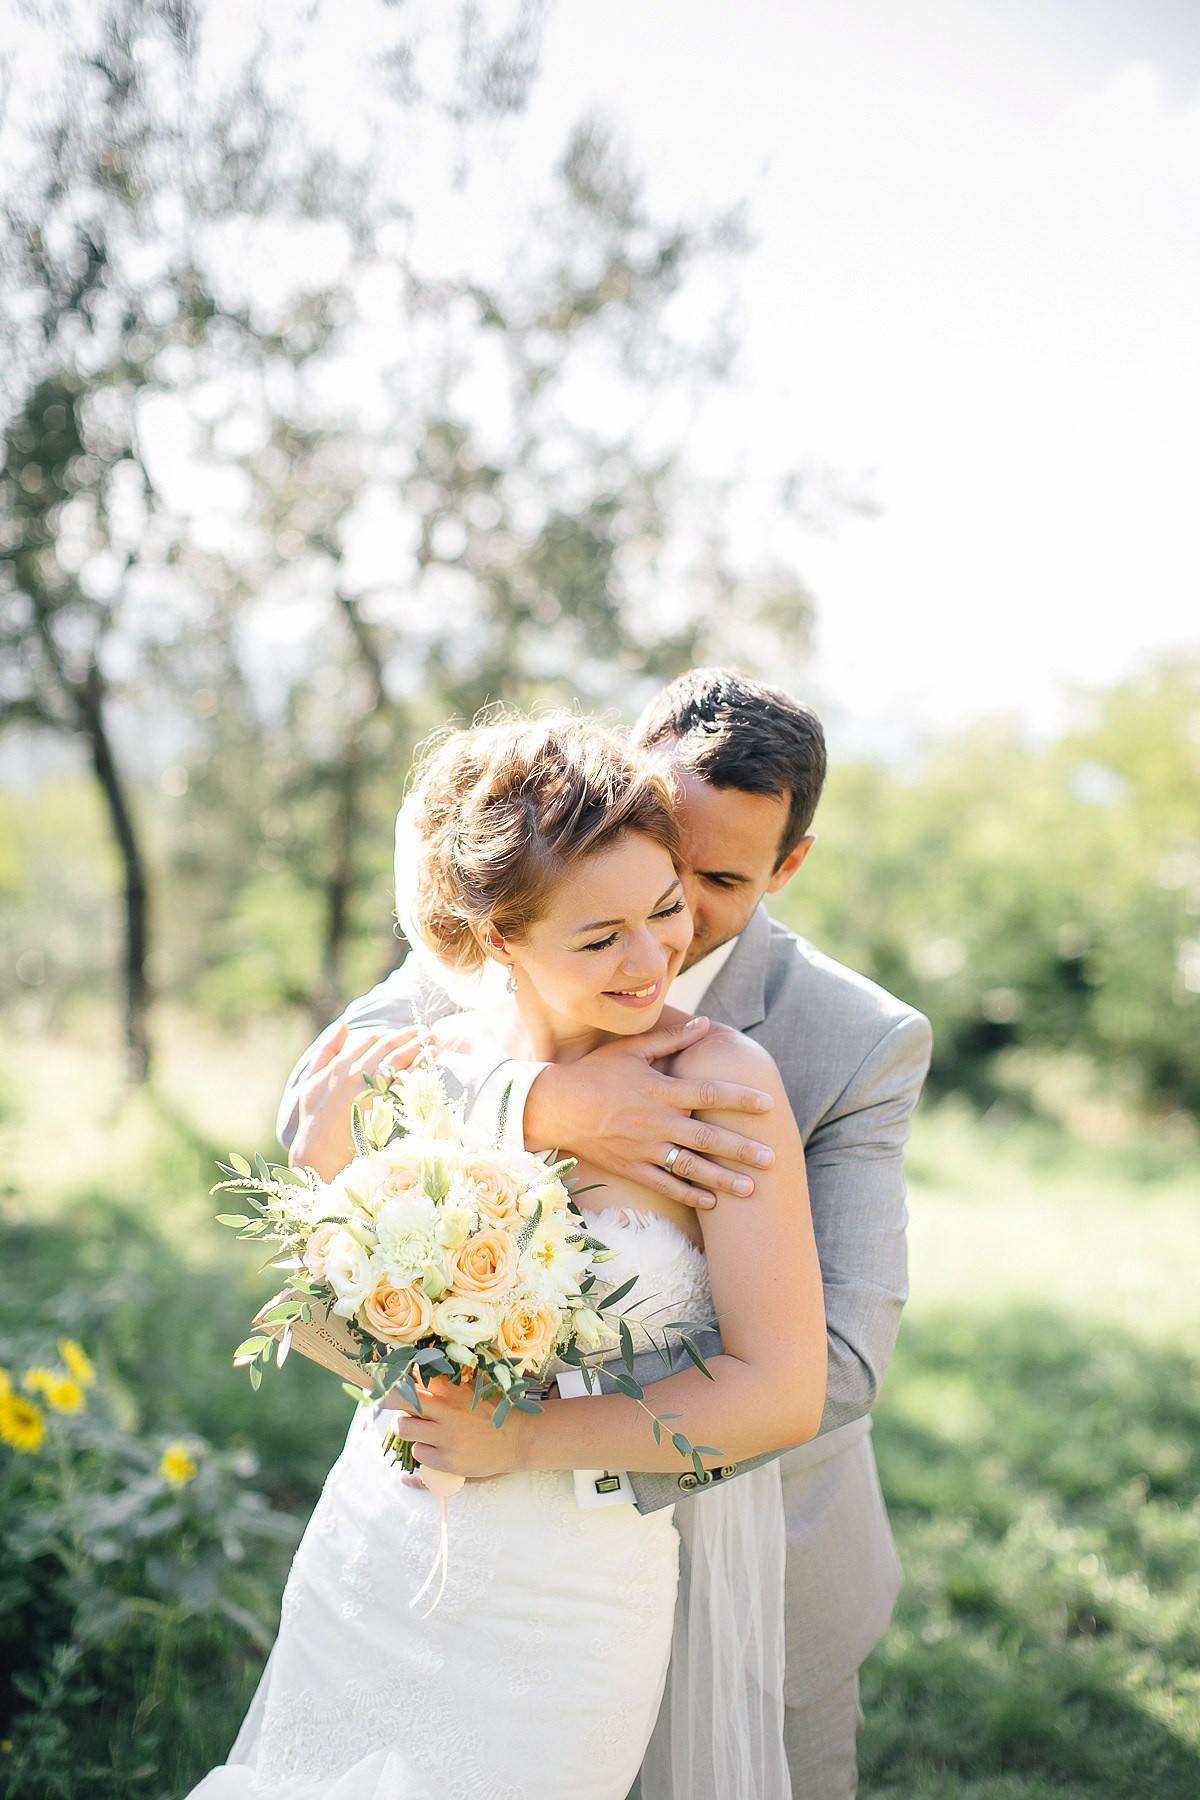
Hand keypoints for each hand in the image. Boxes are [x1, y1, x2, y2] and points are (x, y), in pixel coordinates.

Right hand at [291, 1022, 422, 1179]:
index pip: (370, 1039)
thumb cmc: (314, 1118)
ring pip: (400, 1060)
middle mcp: (355, 1074)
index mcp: (339, 1066)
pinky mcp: (384, 1107)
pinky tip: (430, 1062)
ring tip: (433, 1041)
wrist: (319, 1153)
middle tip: (425, 1031)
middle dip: (409, 1036)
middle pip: (389, 1047)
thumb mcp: (311, 1081)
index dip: (389, 1034)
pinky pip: (406, 1081)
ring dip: (419, 1047)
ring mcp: (370, 1091)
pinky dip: (419, 1068)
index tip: (402, 1034)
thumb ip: (327, 1051)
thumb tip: (344, 1025)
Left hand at [382, 1376, 526, 1479]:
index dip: (398, 1373)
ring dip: (405, 1427)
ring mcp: (446, 1437)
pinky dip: (423, 1450)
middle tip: (383, 1399)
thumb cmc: (495, 1409)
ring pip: (403, 1429)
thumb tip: (424, 1359)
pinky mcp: (448, 1460)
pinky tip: (435, 1446)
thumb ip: (449, 1377)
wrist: (520, 1438)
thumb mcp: (474, 1386)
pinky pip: (418, 1453)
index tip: (388, 1374)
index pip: (413, 1374)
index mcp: (452, 1388)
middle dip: (385, 1397)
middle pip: (399, 1399)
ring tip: (416, 1427)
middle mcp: (446, 1410)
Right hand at [523, 1015, 774, 1209]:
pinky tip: (712, 1202)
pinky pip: (666, 1184)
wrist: (556, 1106)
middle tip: (772, 1158)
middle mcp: (658, 1121)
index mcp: (661, 1090)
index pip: (710, 1094)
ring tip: (751, 1188)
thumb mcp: (632, 1050)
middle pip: (708, 1138)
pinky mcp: (632, 1167)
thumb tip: (705, 1024)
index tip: (769, 1105)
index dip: (741, 1098)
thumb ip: (671, 1039)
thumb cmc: (595, 1073)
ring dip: (724, 1178)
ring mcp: (645, 1148)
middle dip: (743, 1149)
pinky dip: (689, 1194)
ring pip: (692, 1167)